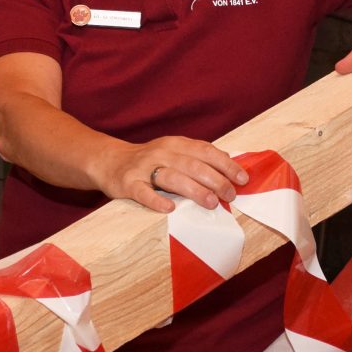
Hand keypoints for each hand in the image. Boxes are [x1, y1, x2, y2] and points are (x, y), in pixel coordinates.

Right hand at [96, 137, 249, 213]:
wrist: (109, 161)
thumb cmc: (149, 161)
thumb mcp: (174, 152)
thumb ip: (198, 157)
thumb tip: (230, 163)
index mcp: (176, 144)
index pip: (205, 151)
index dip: (226, 165)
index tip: (242, 179)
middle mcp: (161, 153)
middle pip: (192, 165)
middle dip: (215, 180)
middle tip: (230, 195)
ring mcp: (143, 168)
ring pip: (172, 177)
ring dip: (194, 190)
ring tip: (211, 203)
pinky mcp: (128, 183)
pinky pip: (143, 192)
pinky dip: (156, 200)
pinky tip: (169, 208)